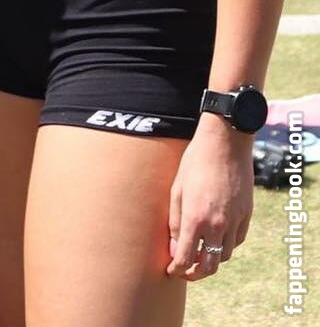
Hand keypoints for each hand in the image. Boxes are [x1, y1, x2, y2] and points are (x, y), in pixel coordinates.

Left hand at [167, 115, 253, 277]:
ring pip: (225, 256)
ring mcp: (235, 221)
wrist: (224, 144)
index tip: (170, 270)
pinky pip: (237, 240)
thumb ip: (175, 221)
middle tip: (185, 271)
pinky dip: (226, 246)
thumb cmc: (194, 163)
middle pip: (209, 266)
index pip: (185, 258)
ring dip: (212, 260)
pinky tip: (216, 239)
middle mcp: (217, 225)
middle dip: (196, 274)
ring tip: (199, 255)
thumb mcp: (176, 189)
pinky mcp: (247, 216)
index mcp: (195, 218)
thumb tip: (174, 247)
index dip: (177, 269)